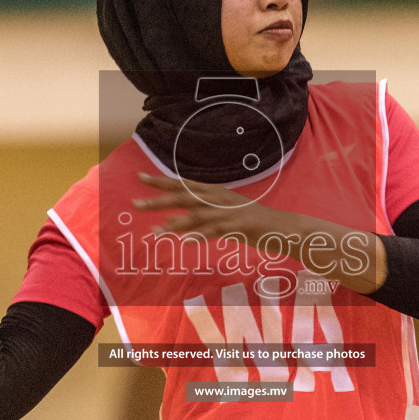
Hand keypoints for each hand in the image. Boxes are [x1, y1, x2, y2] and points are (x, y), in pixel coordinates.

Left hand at [131, 172, 286, 246]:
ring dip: (174, 223)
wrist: (282, 226)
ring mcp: (228, 212)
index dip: (161, 181)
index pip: (183, 183)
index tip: (139, 177)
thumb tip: (184, 215)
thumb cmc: (252, 221)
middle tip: (136, 203)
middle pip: (184, 196)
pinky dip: (200, 236)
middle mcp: (218, 198)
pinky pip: (215, 231)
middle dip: (159, 199)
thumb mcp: (227, 210)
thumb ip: (206, 210)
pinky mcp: (237, 226)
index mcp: (215, 192)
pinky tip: (186, 242)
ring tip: (155, 230)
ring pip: (196, 215)